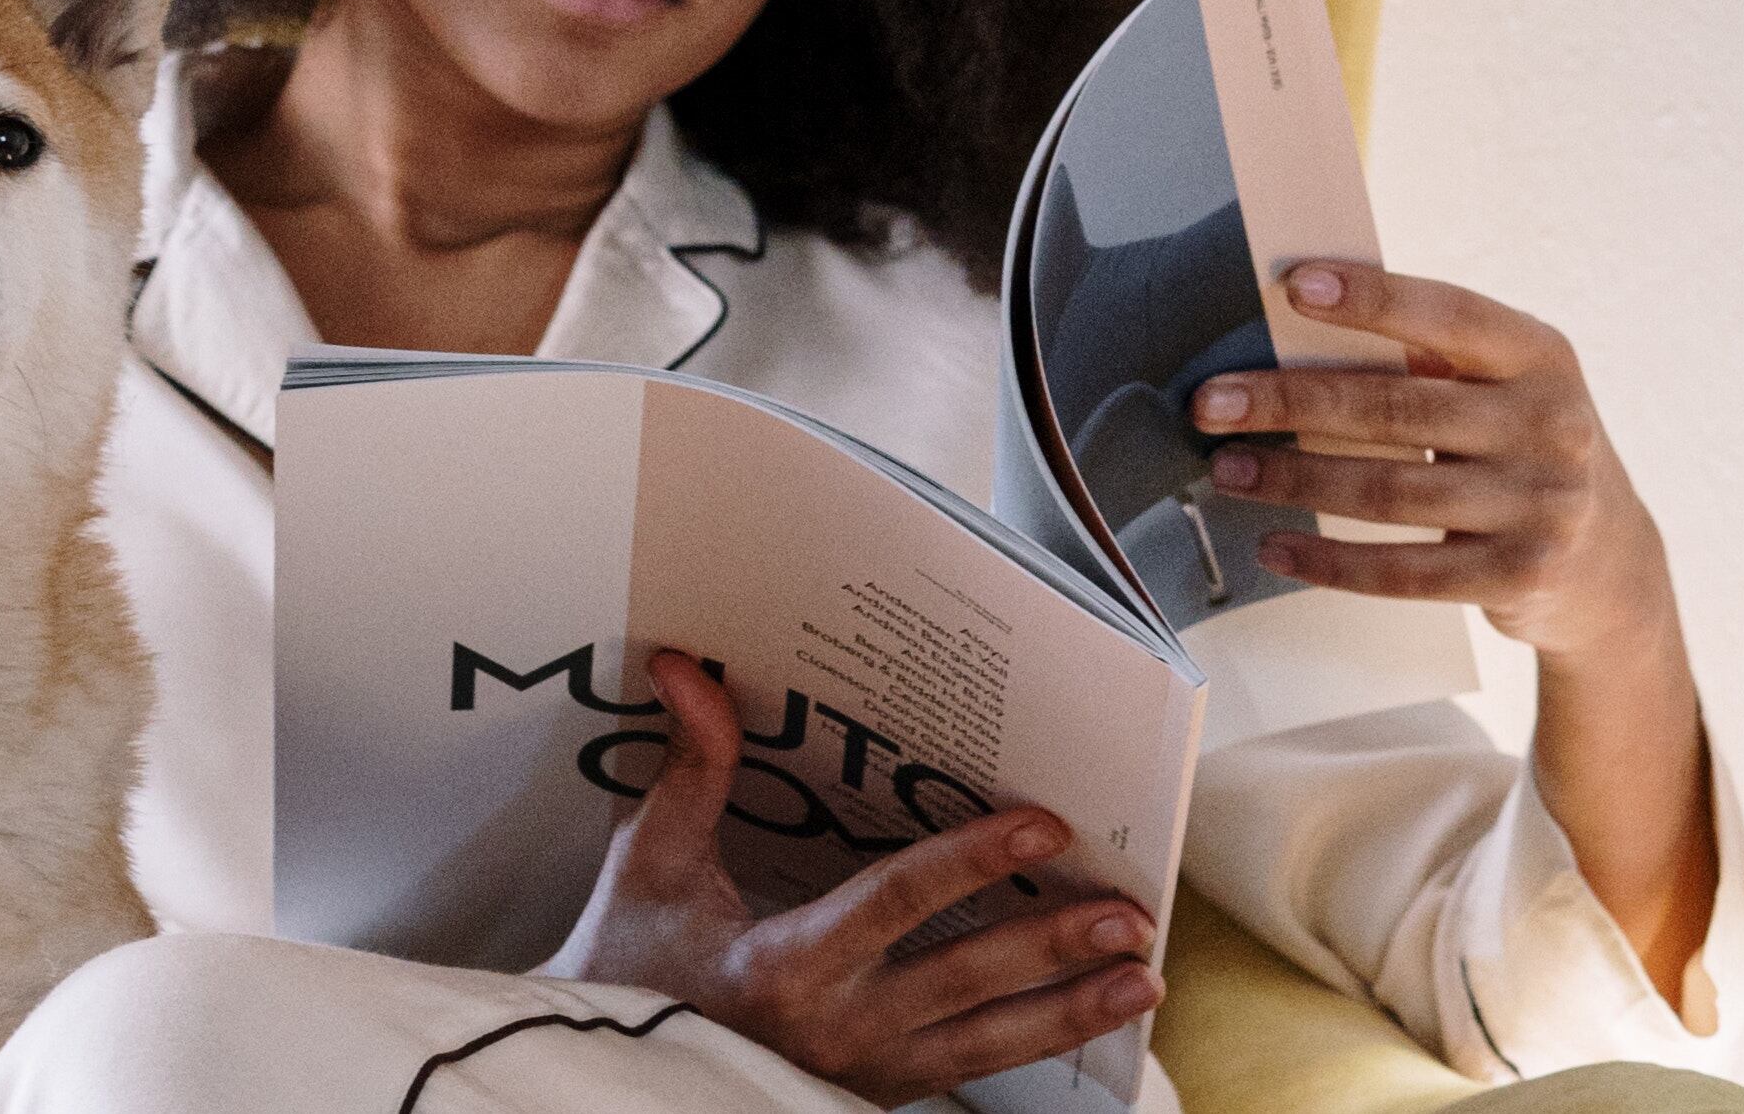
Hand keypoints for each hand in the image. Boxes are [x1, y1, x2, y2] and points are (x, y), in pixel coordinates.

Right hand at [539, 651, 1160, 1101]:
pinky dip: (1029, 1050)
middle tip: (1130, 914)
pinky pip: (963, 1075)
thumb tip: (690, 672)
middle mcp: (834, 1029)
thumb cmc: (625, 965)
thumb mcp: (648, 867)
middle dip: (1053, 948)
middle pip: (965, 982)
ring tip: (1140, 984)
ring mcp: (858, 1074)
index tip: (1043, 828)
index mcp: (783, 965)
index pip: (897, 905)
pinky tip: (1080, 1026)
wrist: (603, 1075)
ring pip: (984, 1047)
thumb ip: (691, 773)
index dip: (973, 863)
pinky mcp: (867, 1097)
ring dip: (1067, 1013)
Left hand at [1187, 262, 1673, 663]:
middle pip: (1393, 407)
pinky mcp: (1516, 576)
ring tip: (1226, 470)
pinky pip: (1402, 571)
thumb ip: (1432, 355)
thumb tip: (1299, 313)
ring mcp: (1539, 505)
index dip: (1370, 299)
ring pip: (1387, 491)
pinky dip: (1328, 560)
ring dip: (1291, 481)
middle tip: (1211, 402)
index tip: (1290, 285)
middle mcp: (1548, 425)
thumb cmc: (1524, 447)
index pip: (1447, 314)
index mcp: (1540, 356)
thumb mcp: (1509, 386)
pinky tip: (1274, 547)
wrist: (1612, 565)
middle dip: (1289, 402)